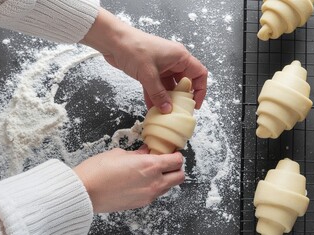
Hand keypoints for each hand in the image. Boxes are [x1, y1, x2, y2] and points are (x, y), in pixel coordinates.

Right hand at [73, 146, 184, 212]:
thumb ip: (139, 153)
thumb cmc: (98, 170)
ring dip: (166, 178)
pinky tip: (142, 180)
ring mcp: (148, 195)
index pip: (177, 161)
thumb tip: (146, 151)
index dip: (176, 154)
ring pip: (169, 186)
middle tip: (166, 161)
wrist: (84, 192)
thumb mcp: (120, 153)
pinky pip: (156, 194)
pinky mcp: (141, 203)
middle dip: (176, 168)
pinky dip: (155, 186)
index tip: (170, 151)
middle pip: (179, 176)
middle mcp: (154, 182)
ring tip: (152, 171)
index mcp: (150, 166)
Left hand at [80, 8, 207, 112]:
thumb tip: (167, 109)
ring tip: (165, 114)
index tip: (194, 104)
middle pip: (185, 82)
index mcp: (180, 57)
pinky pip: (157, 87)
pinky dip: (155, 97)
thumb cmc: (134, 49)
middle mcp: (174, 61)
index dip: (200, 89)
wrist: (112, 40)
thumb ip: (159, 93)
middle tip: (179, 111)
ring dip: (167, 99)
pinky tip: (152, 109)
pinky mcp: (150, 71)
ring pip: (170, 87)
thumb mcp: (148, 74)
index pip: (199, 74)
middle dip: (182, 98)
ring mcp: (162, 67)